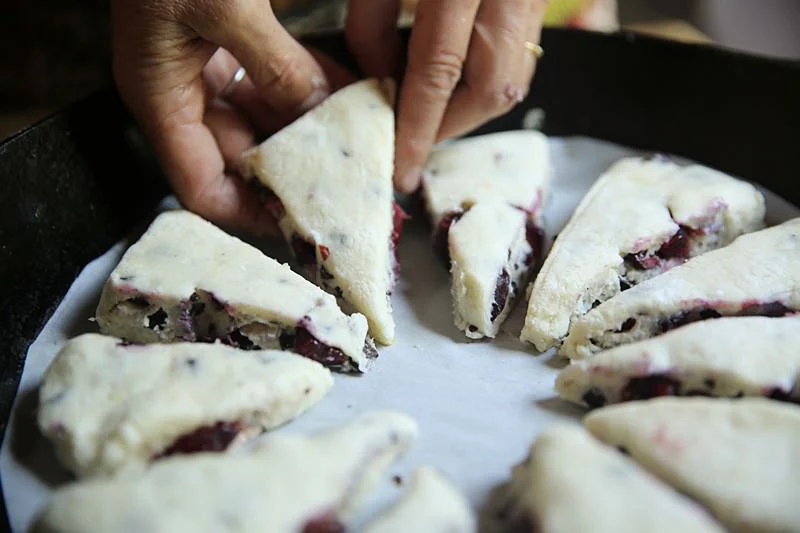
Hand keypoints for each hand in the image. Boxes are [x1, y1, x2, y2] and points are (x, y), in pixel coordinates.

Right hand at [111, 0, 355, 234]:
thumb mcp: (224, 6)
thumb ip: (276, 64)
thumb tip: (319, 110)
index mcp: (160, 97)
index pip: (200, 186)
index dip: (246, 214)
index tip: (297, 226)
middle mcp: (180, 90)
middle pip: (240, 156)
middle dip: (292, 168)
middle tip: (345, 180)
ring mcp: (204, 64)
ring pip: (262, 118)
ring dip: (305, 127)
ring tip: (354, 139)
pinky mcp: (227, 39)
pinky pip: (270, 78)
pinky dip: (305, 86)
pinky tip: (343, 91)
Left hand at [347, 0, 547, 192]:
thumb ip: (371, 27)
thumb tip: (381, 89)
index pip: (438, 73)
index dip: (418, 130)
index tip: (403, 171)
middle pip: (489, 91)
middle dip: (450, 128)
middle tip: (416, 140)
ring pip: (514, 81)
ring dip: (472, 110)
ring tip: (434, 116)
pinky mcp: (540, 1)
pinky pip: (522, 58)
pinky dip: (490, 83)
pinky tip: (459, 84)